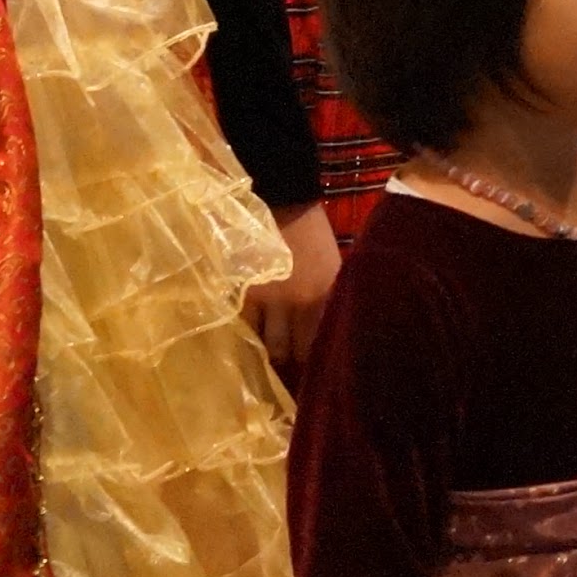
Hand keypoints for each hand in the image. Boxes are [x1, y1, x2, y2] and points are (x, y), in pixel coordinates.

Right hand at [255, 202, 340, 365]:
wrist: (283, 199)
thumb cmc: (313, 234)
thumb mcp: (332, 269)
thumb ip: (329, 302)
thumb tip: (328, 336)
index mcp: (327, 297)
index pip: (320, 346)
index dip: (316, 366)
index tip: (313, 378)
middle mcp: (300, 305)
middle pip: (291, 353)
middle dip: (289, 363)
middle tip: (286, 373)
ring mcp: (269, 300)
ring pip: (266, 345)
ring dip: (266, 352)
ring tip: (265, 358)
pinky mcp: (243, 292)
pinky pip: (244, 326)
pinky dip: (246, 334)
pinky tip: (247, 339)